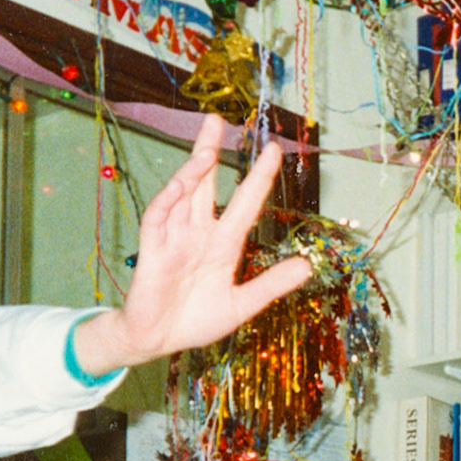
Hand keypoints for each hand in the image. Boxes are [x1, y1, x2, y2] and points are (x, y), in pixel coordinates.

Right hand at [69, 122, 313, 377]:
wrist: (156, 341)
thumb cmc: (195, 321)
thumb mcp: (242, 304)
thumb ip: (272, 285)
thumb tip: (308, 266)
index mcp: (222, 244)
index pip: (244, 202)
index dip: (258, 177)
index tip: (274, 150)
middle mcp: (198, 232)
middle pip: (206, 182)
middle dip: (210, 150)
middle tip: (217, 118)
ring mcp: (174, 237)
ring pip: (183, 192)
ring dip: (194, 168)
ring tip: (207, 143)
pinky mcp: (152, 247)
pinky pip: (159, 215)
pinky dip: (170, 196)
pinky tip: (182, 179)